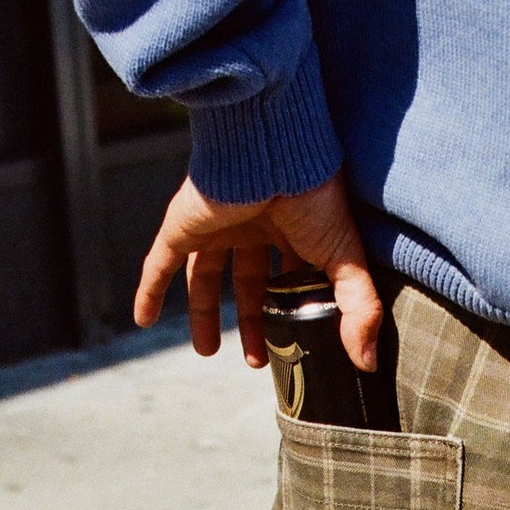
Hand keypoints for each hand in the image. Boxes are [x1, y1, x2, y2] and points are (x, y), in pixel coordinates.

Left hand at [133, 171, 382, 370]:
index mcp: (291, 229)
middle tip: (257, 359)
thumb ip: (359, 310)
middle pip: (247, 282)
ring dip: (203, 314)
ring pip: (204, 275)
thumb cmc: (315, 194)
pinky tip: (142, 319)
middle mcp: (251, 225)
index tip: (297, 346)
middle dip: (251, 320)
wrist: (272, 147)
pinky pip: (159, 261)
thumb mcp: (346, 258)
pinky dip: (149, 289)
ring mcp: (215, 224)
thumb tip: (368, 361)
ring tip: (208, 351)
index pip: (289, 278)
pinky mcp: (183, 224)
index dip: (292, 312)